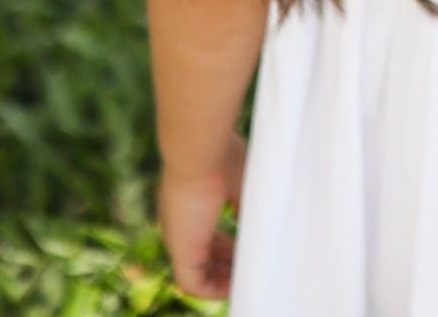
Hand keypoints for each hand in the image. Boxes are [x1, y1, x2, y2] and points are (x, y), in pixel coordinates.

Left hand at [158, 130, 245, 298]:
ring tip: (248, 282)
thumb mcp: (240, 179)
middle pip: (204, 255)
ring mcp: (178, 238)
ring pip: (198, 271)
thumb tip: (260, 222)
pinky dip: (213, 289)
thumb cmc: (221, 154)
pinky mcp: (180, 249)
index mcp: (192, 205)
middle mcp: (181, 225)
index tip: (250, 250)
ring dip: (222, 279)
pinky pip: (194, 283)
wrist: (199, 148)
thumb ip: (245, 203)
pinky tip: (233, 289)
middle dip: (229, 265)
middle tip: (253, 269)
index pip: (209, 235)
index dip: (229, 246)